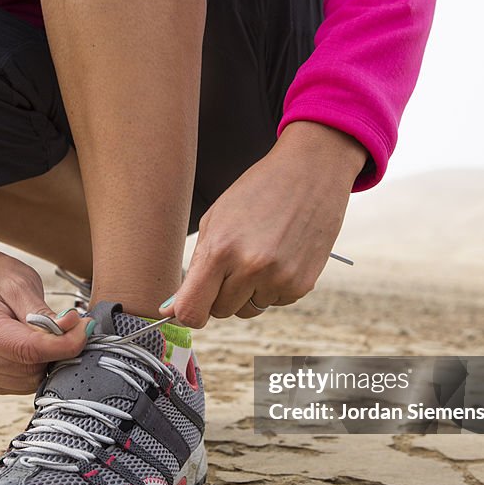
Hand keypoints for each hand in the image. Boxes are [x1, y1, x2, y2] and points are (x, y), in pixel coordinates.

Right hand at [0, 240, 91, 393]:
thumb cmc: (1, 281)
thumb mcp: (22, 286)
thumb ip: (46, 312)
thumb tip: (73, 327)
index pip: (28, 349)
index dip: (64, 344)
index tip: (86, 328)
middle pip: (30, 368)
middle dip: (57, 350)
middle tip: (70, 326)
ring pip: (30, 380)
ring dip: (48, 360)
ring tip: (46, 334)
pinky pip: (24, 384)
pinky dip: (37, 368)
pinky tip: (33, 347)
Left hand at [162, 122, 365, 327]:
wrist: (310, 172)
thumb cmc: (256, 192)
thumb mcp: (215, 219)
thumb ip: (196, 266)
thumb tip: (172, 310)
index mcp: (221, 249)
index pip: (191, 310)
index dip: (186, 313)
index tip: (188, 305)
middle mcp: (250, 269)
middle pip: (220, 312)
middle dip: (219, 294)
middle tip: (232, 262)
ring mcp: (279, 279)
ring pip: (247, 310)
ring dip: (247, 292)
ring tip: (259, 253)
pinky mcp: (302, 285)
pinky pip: (273, 303)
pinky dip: (272, 287)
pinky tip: (280, 255)